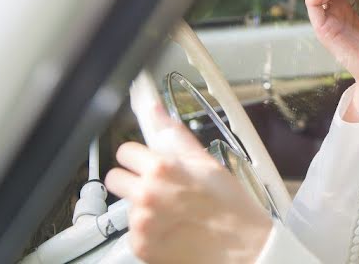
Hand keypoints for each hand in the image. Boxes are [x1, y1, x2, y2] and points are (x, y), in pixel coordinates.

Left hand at [104, 111, 271, 263]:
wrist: (242, 248)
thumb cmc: (230, 206)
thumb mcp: (206, 163)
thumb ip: (174, 135)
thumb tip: (155, 110)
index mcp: (161, 169)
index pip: (125, 152)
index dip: (140, 156)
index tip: (150, 163)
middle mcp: (146, 195)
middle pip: (116, 178)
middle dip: (133, 180)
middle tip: (158, 187)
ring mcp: (141, 223)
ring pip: (127, 205)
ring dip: (143, 206)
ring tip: (172, 211)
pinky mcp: (141, 246)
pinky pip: (133, 231)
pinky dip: (148, 230)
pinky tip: (171, 228)